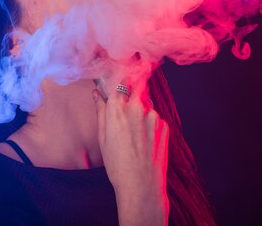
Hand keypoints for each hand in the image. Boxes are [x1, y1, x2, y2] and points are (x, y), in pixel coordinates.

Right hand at [92, 83, 168, 225]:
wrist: (141, 184)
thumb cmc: (117, 164)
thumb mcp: (102, 137)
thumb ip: (101, 111)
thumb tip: (97, 94)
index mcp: (117, 108)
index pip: (121, 80)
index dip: (121, 78)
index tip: (120, 78)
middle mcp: (136, 107)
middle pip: (137, 86)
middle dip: (133, 89)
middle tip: (128, 103)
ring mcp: (153, 115)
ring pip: (146, 103)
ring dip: (141, 109)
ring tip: (135, 132)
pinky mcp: (164, 125)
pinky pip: (155, 117)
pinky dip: (150, 123)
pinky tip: (144, 140)